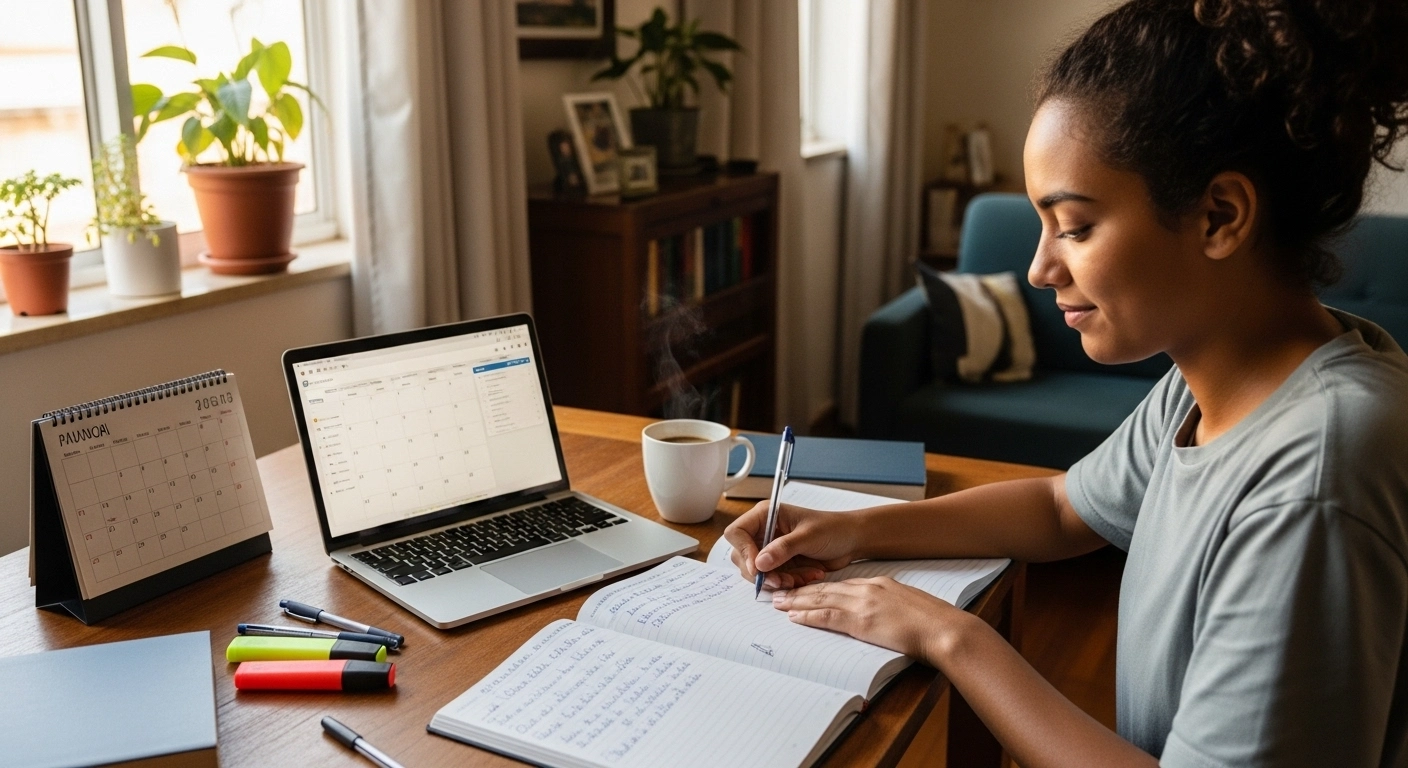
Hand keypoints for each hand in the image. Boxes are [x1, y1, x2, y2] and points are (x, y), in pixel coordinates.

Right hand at [723, 502, 861, 588]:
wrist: (851, 541)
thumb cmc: (833, 529)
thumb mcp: (808, 537)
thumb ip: (783, 549)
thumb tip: (759, 563)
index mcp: (765, 515)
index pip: (737, 533)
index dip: (744, 552)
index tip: (759, 568)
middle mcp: (763, 532)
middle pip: (743, 557)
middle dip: (762, 573)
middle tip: (782, 580)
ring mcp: (770, 549)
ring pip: (758, 573)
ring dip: (778, 580)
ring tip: (800, 578)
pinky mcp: (779, 564)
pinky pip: (773, 580)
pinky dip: (788, 583)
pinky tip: (808, 576)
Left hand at [770, 577, 969, 661]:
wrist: (944, 629)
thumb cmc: (933, 624)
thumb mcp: (908, 606)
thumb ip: (890, 607)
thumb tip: (881, 617)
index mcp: (880, 584)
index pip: (842, 585)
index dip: (820, 587)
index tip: (805, 589)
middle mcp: (868, 589)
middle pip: (826, 589)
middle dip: (801, 591)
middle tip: (780, 592)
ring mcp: (863, 603)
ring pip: (820, 599)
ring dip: (796, 602)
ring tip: (778, 603)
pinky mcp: (861, 620)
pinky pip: (827, 616)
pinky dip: (807, 616)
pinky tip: (794, 617)